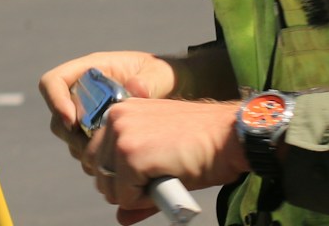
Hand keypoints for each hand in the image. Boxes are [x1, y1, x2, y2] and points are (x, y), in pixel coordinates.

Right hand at [38, 50, 181, 145]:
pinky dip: (93, 158)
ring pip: (68, 136)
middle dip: (72, 134)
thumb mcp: (161, 73)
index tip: (71, 121)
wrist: (173, 91)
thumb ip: (149, 81)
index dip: (55, 100)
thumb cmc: (164, 74)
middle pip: (58, 115)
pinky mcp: (94, 131)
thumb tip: (135, 89)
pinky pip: (82, 149)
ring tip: (109, 153)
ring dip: (83, 149)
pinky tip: (115, 161)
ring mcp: (87, 113)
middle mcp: (83, 91)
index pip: (54, 81)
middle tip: (96, 145)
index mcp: (90, 69)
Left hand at [86, 97, 248, 222]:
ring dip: (134, 194)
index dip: (121, 175)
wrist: (230, 136)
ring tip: (163, 178)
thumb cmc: (202, 145)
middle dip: (123, 187)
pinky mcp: (131, 154)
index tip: (146, 173)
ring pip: (109, 186)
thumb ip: (136, 186)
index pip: (98, 156)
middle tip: (155, 181)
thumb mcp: (162, 159)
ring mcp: (122, 135)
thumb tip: (120, 218)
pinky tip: (167, 182)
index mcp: (121, 112)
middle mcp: (116, 118)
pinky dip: (144, 201)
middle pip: (98, 172)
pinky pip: (125, 197)